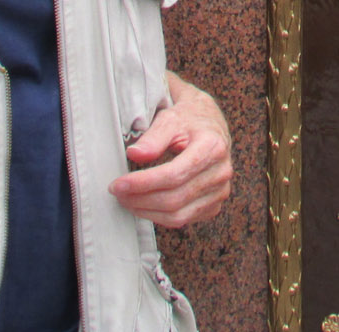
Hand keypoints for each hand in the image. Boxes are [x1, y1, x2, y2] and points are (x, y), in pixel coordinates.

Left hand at [109, 71, 232, 228]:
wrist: (209, 122)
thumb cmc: (189, 118)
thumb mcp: (171, 118)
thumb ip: (153, 137)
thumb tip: (134, 154)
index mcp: (212, 147)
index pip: (174, 175)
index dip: (143, 183)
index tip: (118, 184)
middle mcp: (221, 172)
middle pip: (174, 199)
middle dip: (140, 200)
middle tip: (118, 192)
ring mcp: (220, 191)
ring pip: (178, 215)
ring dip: (147, 212)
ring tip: (127, 200)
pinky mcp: (214, 204)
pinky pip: (183, 220)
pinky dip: (160, 217)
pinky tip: (145, 205)